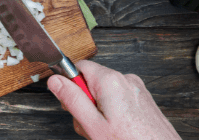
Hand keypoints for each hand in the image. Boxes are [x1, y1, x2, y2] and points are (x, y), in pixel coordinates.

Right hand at [47, 60, 180, 139]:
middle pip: (91, 81)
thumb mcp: (93, 125)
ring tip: (106, 133)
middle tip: (89, 125)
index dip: (70, 84)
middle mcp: (126, 79)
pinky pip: (119, 99)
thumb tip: (55, 81)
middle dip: (85, 103)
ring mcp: (136, 89)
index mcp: (110, 81)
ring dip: (98, 111)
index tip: (69, 102)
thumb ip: (72, 100)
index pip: (79, 66)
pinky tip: (117, 131)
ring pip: (105, 93)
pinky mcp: (143, 99)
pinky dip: (113, 113)